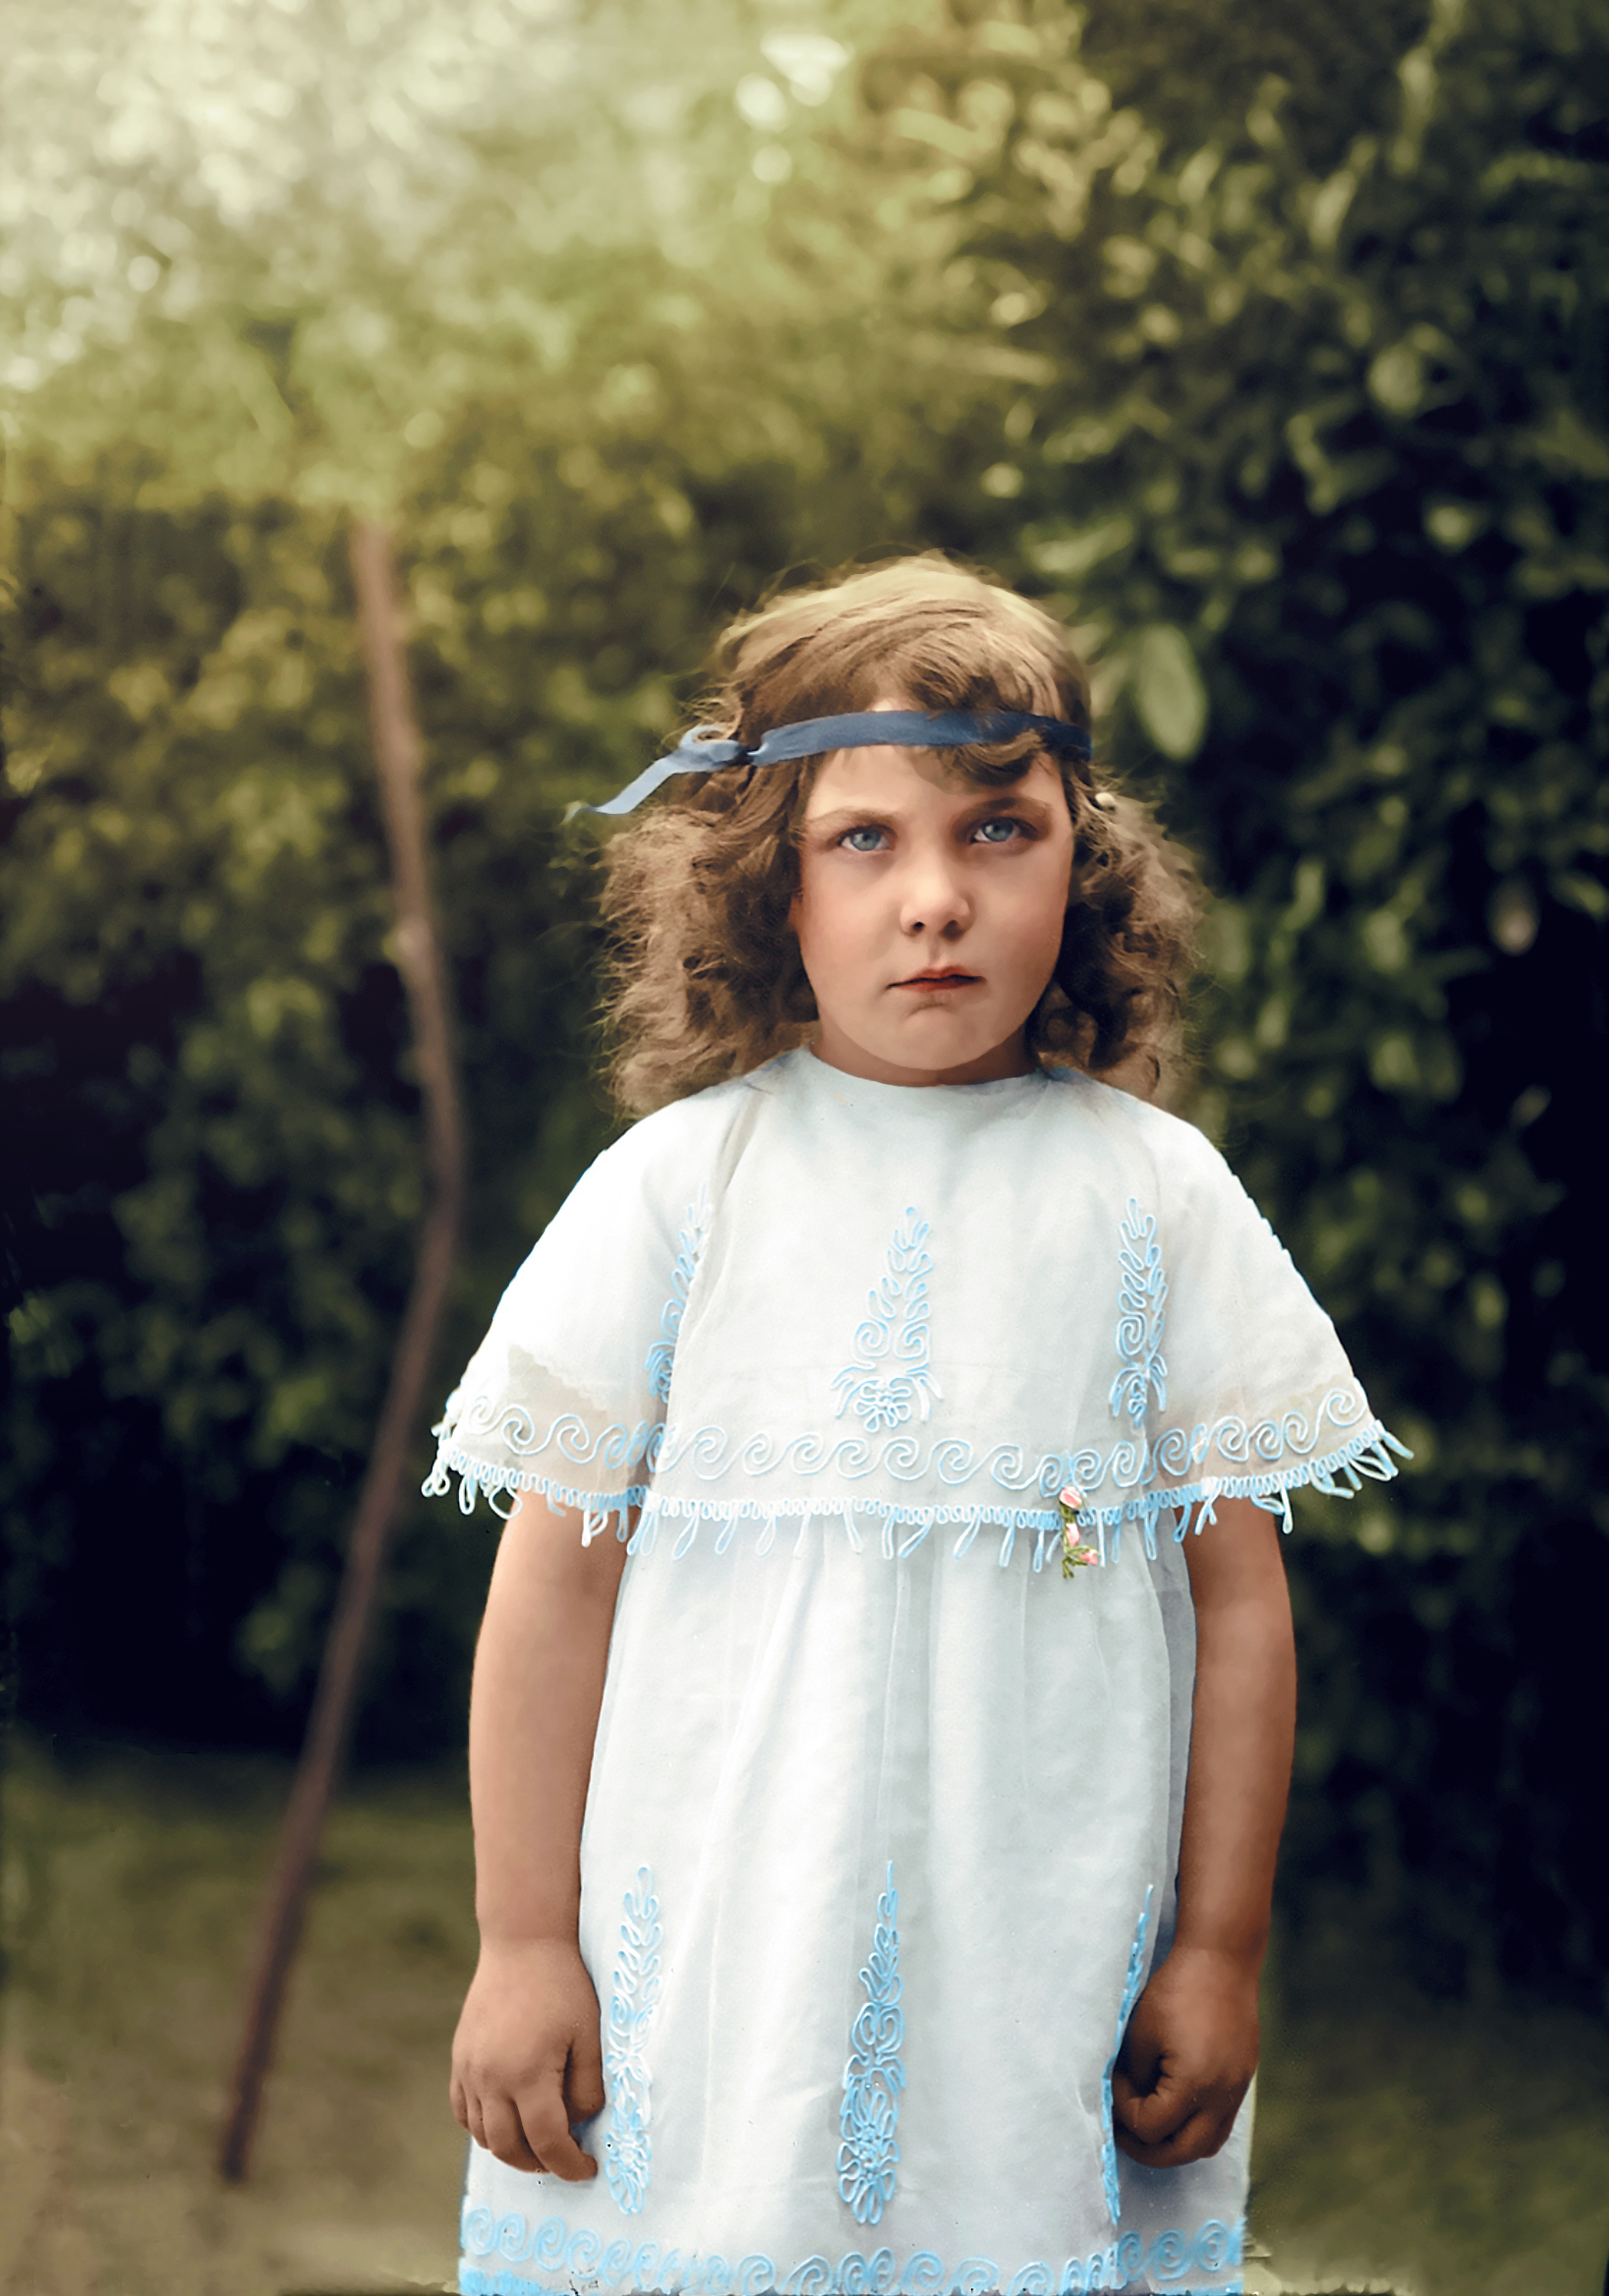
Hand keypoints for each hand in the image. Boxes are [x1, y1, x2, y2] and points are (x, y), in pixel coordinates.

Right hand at [450, 1935, 605, 2177]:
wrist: (523, 1943)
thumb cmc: (564, 1986)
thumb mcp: (590, 2036)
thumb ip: (588, 2088)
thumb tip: (578, 2124)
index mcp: (528, 2074)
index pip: (547, 2141)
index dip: (569, 2164)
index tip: (587, 2169)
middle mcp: (491, 2078)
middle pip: (510, 2148)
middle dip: (540, 2163)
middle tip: (563, 2160)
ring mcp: (470, 2070)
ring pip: (483, 2135)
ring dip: (510, 2149)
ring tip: (538, 2141)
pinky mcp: (459, 2059)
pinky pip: (462, 2111)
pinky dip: (482, 2127)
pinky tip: (505, 2121)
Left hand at [1110, 1944, 1258, 2167]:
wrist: (1221, 1959)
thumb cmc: (1176, 1990)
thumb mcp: (1141, 2033)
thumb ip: (1134, 2077)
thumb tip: (1128, 2102)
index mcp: (1194, 2084)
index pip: (1151, 2126)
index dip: (1125, 2113)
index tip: (1115, 2086)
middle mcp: (1221, 2096)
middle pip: (1183, 2151)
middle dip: (1149, 2149)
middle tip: (1124, 2134)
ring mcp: (1237, 2089)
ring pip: (1208, 2143)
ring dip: (1177, 2144)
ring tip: (1150, 2128)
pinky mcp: (1243, 2078)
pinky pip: (1221, 2121)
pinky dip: (1197, 2126)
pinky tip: (1176, 2109)